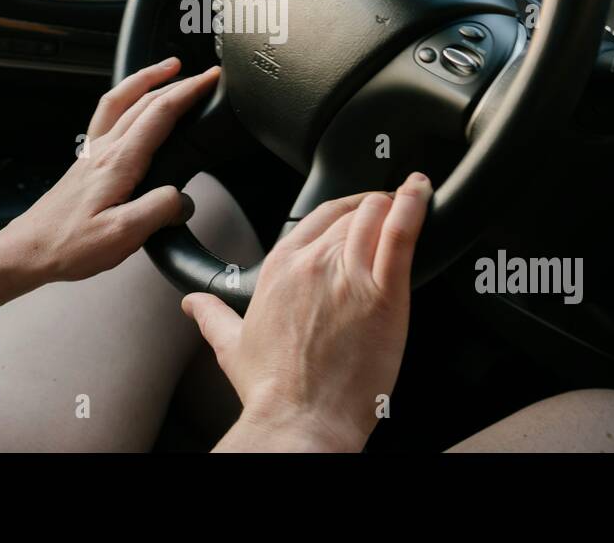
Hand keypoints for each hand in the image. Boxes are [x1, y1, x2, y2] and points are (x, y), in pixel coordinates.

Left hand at [0, 58, 219, 285]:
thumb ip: (159, 210)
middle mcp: (104, 149)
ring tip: (168, 69)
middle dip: (177, 81)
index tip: (211, 80)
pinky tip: (131, 105)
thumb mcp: (123, 235)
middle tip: (202, 75)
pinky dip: (126, 97)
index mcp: (119, 162)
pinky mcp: (85, 161)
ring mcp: (92, 152)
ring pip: (120, 99)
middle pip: (143, 99)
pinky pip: (107, 114)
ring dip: (146, 78)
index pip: (160, 113)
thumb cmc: (69, 245)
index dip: (189, 92)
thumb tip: (183, 198)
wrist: (29, 249)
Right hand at [183, 173, 431, 451]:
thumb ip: (212, 316)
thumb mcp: (231, 346)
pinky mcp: (384, 293)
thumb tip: (193, 304)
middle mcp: (312, 263)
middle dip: (373, 209)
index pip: (318, 215)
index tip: (357, 208)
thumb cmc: (272, 390)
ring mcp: (348, 275)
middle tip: (390, 212)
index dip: (344, 207)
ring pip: (375, 216)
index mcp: (280, 268)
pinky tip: (420, 194)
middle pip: (351, 213)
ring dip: (395, 204)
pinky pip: (401, 234)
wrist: (300, 419)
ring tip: (412, 199)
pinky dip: (413, 207)